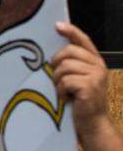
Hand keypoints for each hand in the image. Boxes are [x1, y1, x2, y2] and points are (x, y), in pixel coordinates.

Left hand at [52, 22, 109, 139]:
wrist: (92, 124)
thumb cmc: (80, 102)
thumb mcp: (77, 79)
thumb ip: (71, 64)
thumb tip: (52, 53)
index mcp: (95, 62)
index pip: (83, 40)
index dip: (71, 31)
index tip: (57, 25)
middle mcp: (98, 66)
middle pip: (68, 52)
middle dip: (56, 64)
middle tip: (57, 77)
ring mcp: (96, 76)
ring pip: (64, 67)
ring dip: (58, 81)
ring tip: (64, 91)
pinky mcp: (89, 87)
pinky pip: (64, 81)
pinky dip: (60, 91)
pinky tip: (67, 99)